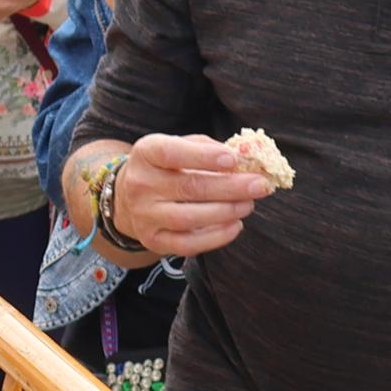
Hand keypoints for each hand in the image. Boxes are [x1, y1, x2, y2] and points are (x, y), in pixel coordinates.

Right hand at [106, 132, 273, 258]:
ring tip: (249, 204)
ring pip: (188, 218)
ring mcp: (144, 215)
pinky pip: (186, 244)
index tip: (234, 159)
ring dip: (225, 212)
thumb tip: (245, 158)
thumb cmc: (168, 166)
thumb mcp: (180, 146)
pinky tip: (236, 226)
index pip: (172, 153)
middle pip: (188, 187)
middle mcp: (140, 184)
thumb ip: (208, 148)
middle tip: (260, 185)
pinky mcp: (152, 239)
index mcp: (146, 153)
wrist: (130, 196)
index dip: (204, 156)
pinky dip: (215, 237)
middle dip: (230, 187)